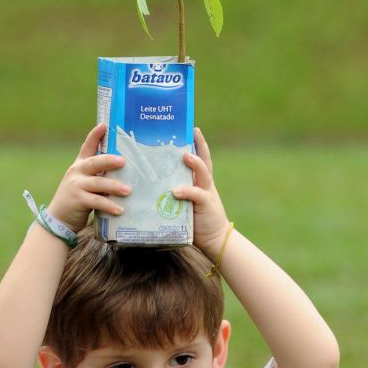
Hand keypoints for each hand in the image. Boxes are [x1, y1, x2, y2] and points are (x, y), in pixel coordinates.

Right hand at [47, 124, 129, 233]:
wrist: (59, 219)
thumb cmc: (78, 199)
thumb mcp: (86, 183)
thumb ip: (99, 176)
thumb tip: (124, 172)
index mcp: (80, 165)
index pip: (87, 146)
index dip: (95, 135)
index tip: (105, 125)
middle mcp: (77, 172)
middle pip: (94, 162)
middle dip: (109, 160)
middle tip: (123, 161)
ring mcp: (76, 186)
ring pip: (98, 183)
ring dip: (114, 186)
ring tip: (128, 190)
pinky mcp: (77, 200)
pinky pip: (96, 201)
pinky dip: (109, 205)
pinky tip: (120, 209)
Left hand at [173, 128, 231, 258]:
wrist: (214, 239)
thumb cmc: (196, 221)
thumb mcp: (185, 204)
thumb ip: (175, 193)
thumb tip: (153, 185)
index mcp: (201, 182)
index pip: (201, 158)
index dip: (199, 143)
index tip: (193, 129)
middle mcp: (205, 184)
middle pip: (204, 160)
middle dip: (199, 145)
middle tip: (192, 132)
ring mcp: (207, 193)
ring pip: (203, 173)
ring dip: (195, 164)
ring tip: (185, 156)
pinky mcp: (205, 205)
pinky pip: (196, 195)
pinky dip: (186, 191)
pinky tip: (175, 191)